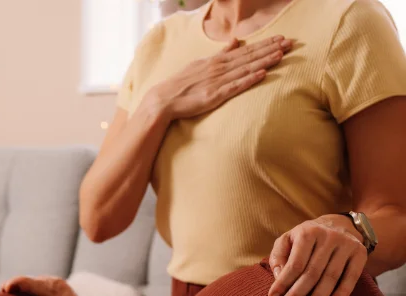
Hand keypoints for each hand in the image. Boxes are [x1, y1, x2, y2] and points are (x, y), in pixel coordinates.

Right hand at [148, 35, 291, 120]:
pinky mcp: (214, 96)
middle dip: (270, 49)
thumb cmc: (181, 83)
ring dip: (264, 61)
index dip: (264, 44)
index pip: (245, 50)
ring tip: (281, 54)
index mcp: (216, 61)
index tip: (281, 38)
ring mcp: (217, 82)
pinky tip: (261, 74)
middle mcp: (219, 68)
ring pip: (245, 69)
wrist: (164, 99)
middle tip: (290, 42)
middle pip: (249, 57)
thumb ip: (219, 54)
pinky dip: (248, 79)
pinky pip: (235, 87)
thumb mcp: (200, 63)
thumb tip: (234, 41)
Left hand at [268, 215, 367, 295]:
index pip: (294, 263)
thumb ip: (278, 257)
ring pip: (331, 276)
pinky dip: (343, 292)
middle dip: (297, 294)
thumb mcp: (288, 239)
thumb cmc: (306, 238)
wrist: (339, 224)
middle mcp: (328, 236)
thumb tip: (278, 277)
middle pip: (312, 272)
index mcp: (307, 232)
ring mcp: (346, 244)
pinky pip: (352, 275)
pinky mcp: (360, 253)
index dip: (283, 283)